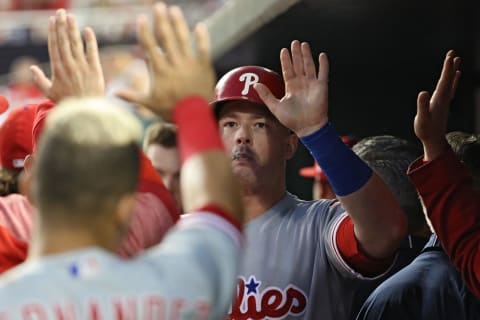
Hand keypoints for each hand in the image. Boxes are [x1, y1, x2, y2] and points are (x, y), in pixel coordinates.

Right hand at [30, 9, 103, 101]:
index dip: (53, 32)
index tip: (52, 20)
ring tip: (71, 16)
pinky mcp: (95, 69)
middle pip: (64, 41)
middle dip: (61, 25)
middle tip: (61, 12)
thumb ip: (39, 80)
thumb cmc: (67, 103)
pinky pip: (92, 51)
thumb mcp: (49, 93)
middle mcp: (69, 65)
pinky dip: (90, 40)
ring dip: (73, 28)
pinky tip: (87, 30)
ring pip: (76, 43)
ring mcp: (82, 66)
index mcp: (57, 69)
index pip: (54, 45)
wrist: (86, 111)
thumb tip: (31, 67)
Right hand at [116, 3, 214, 119]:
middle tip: (158, 6)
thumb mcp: (149, 104)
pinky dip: (202, 37)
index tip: (141, 18)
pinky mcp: (204, 66)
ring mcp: (190, 63)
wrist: (194, 116)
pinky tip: (200, 25)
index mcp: (160, 70)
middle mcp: (174, 63)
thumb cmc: (170, 110)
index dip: (145, 31)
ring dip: (178, 23)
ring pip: (183, 39)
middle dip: (161, 20)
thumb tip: (113, 93)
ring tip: (174, 10)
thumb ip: (132, 96)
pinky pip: (204, 49)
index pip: (150, 46)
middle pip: (166, 37)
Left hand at [254, 40, 328, 136]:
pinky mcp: (321, 87)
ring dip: (307, 55)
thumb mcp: (275, 106)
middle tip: (294, 43)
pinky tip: (321, 55)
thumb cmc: (292, 120)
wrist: (307, 127)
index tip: (284, 50)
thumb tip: (256, 85)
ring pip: (309, 66)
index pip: (288, 70)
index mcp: (291, 87)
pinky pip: (323, 73)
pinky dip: (323, 64)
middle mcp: (301, 84)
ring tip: (304, 44)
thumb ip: (266, 95)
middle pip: (298, 65)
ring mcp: (312, 84)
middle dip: (296, 54)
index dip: (286, 60)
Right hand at [414, 50, 460, 160]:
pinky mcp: (443, 103)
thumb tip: (422, 92)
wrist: (434, 140)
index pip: (444, 81)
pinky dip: (453, 80)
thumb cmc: (426, 130)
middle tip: (452, 52)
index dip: (447, 69)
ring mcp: (445, 101)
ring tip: (456, 59)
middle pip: (448, 79)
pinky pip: (450, 88)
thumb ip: (422, 106)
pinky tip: (455, 75)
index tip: (450, 57)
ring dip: (452, 70)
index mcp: (439, 99)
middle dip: (450, 66)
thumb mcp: (422, 119)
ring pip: (450, 82)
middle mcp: (444, 98)